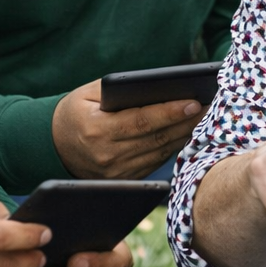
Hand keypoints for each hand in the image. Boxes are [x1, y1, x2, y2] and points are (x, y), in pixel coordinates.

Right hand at [51, 78, 204, 178]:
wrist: (53, 147)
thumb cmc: (75, 113)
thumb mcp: (87, 95)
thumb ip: (117, 90)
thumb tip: (157, 86)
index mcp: (96, 130)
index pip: (141, 121)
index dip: (169, 112)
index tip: (194, 101)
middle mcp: (107, 155)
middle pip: (156, 138)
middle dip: (186, 121)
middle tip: (212, 106)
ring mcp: (116, 172)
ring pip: (160, 151)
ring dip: (185, 134)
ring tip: (207, 117)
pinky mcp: (125, 180)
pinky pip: (156, 162)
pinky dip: (174, 146)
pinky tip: (189, 132)